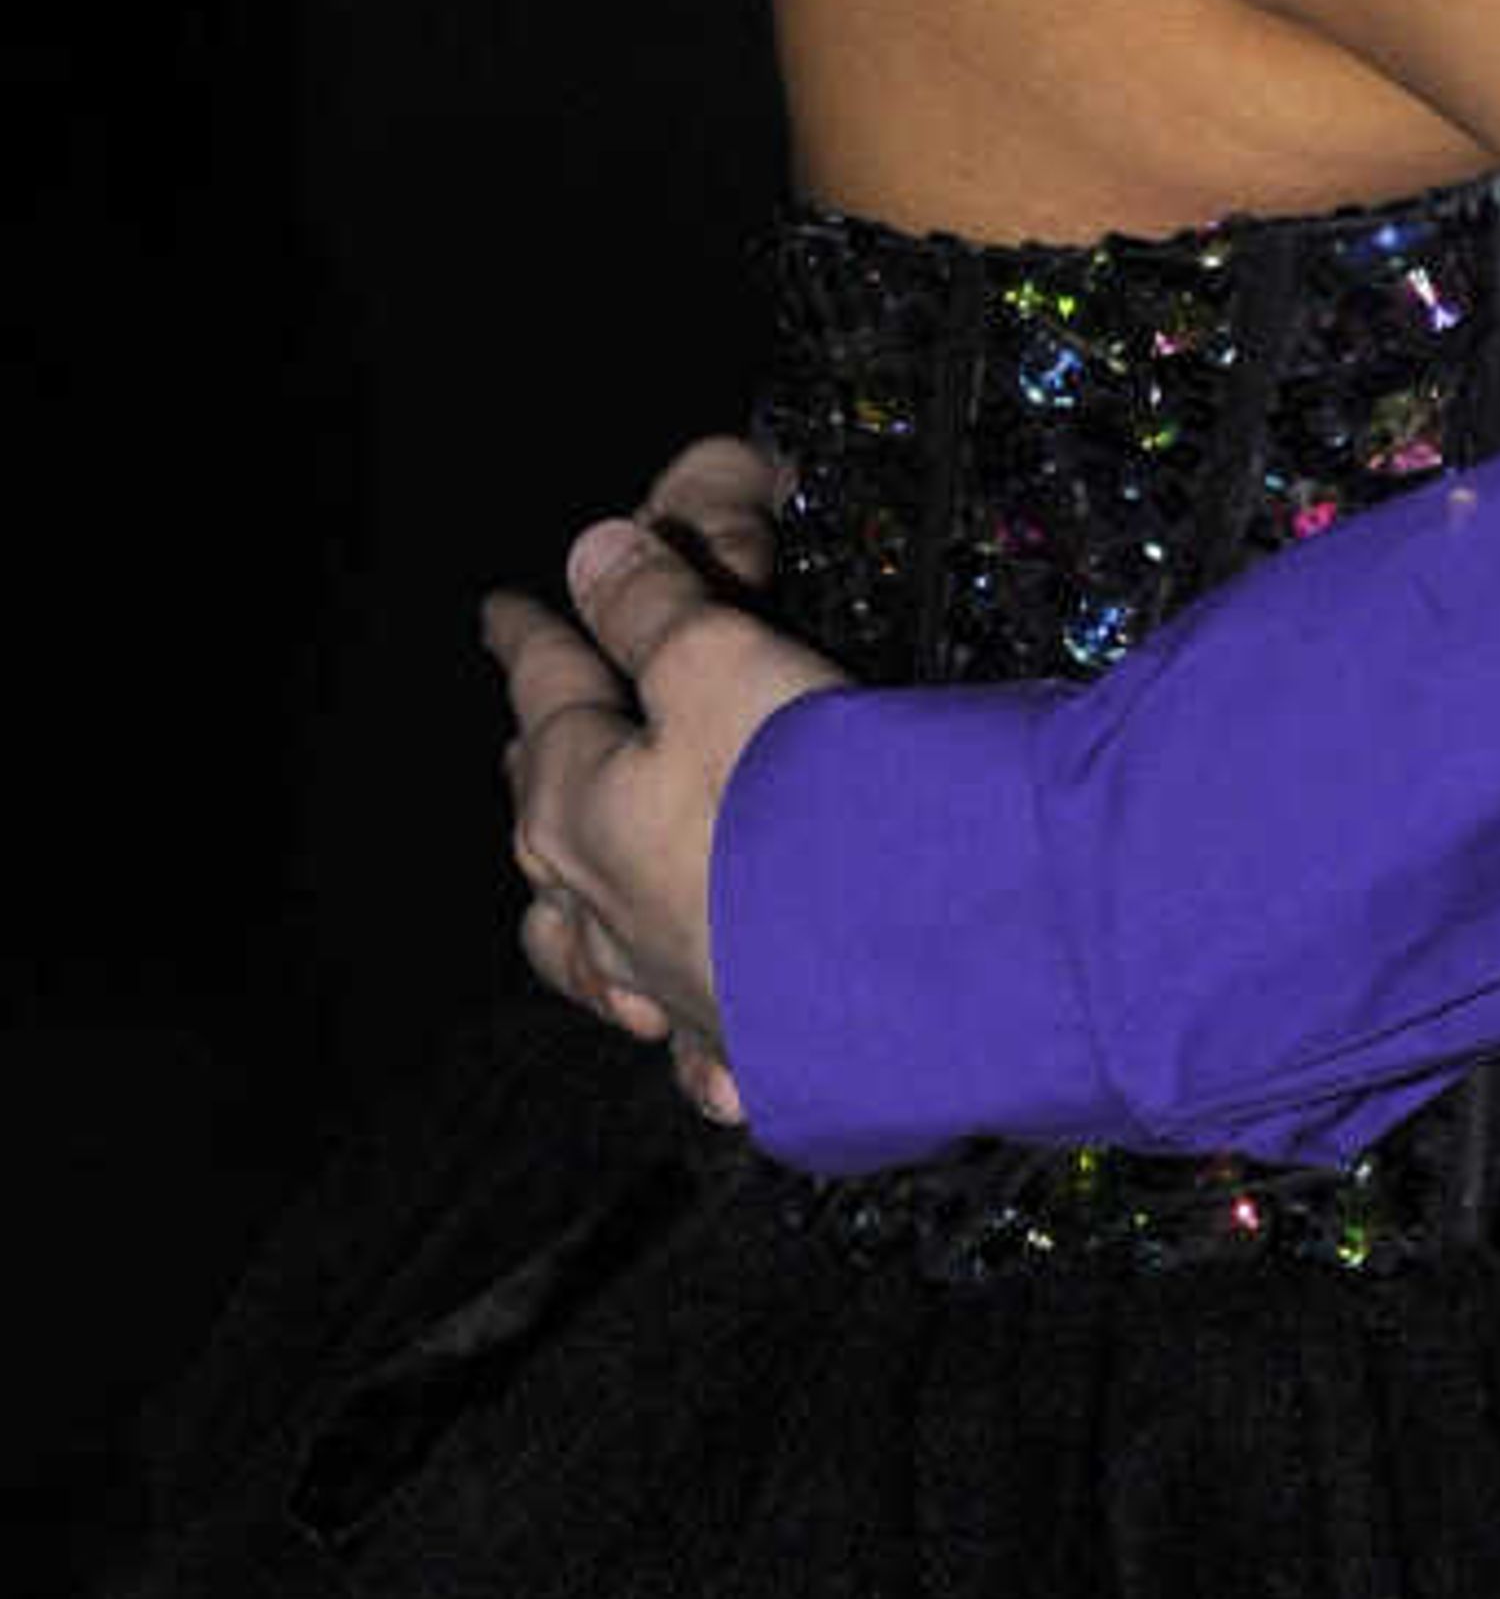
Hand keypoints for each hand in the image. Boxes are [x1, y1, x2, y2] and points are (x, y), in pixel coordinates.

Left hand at [484, 434, 831, 1132]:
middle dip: (542, 761)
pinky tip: (675, 1025)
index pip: (543, 694)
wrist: (901, 960)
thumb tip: (586, 554)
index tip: (499, 608)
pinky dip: (663, 1018)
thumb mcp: (720, 663)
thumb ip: (649, 610)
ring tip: (571, 886)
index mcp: (575, 804)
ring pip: (586, 943)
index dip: (529, 636)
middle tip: (534, 728)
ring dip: (575, 905)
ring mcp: (661, 987)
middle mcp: (597, 906)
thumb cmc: (796, 795)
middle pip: (547, 818)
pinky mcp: (734, 1044)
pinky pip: (674, 1033)